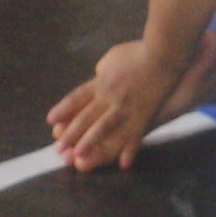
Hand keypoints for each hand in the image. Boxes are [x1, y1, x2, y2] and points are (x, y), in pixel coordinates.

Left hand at [46, 44, 164, 169]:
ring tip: (78, 156)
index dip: (63, 110)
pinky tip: (123, 165)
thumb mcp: (115, 55)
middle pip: (85, 116)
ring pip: (103, 127)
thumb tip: (98, 73)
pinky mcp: (143, 114)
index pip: (77, 97)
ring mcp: (125, 106)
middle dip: (70, 133)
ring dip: (89, 142)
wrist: (164, 53)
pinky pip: (134, 136)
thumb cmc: (140, 51)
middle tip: (59, 148)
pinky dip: (128, 150)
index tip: (51, 121)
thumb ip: (105, 67)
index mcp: (101, 81)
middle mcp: (109, 95)